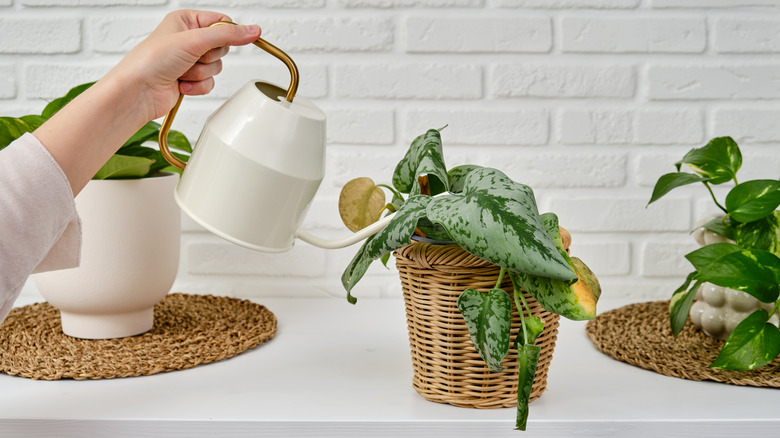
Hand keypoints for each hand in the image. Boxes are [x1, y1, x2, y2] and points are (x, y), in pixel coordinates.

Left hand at [35, 10, 261, 194]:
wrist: (137, 92)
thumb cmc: (151, 61)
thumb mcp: (194, 41)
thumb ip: (227, 35)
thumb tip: (254, 30)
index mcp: (186, 21)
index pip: (222, 23)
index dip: (226, 35)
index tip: (220, 43)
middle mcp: (188, 39)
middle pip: (222, 48)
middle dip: (208, 58)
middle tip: (190, 57)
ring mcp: (189, 60)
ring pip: (217, 67)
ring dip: (201, 74)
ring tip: (181, 72)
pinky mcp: (190, 79)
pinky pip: (210, 83)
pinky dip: (198, 86)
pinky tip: (181, 85)